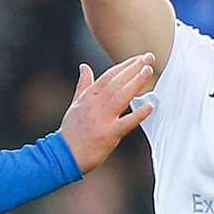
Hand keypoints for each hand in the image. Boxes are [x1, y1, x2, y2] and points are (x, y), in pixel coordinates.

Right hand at [59, 56, 154, 172]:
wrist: (63, 155)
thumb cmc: (70, 132)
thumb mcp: (75, 104)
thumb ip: (83, 85)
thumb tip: (84, 67)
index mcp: (88, 97)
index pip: (109, 76)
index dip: (125, 65)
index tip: (139, 58)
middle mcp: (95, 105)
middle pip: (117, 82)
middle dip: (134, 68)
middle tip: (149, 58)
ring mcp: (102, 119)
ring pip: (121, 96)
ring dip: (136, 82)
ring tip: (148, 71)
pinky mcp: (108, 134)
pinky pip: (126, 122)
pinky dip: (138, 114)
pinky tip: (150, 106)